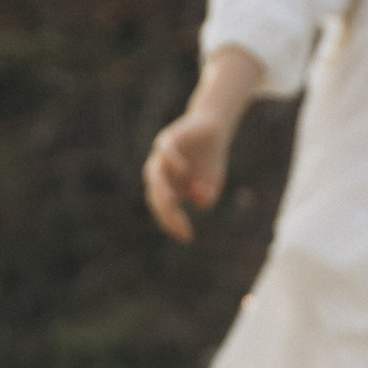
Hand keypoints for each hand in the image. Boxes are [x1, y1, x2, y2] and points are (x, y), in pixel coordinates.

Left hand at [144, 109, 228, 241]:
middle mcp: (159, 173)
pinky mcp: (169, 137)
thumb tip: (199, 200)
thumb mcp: (212, 185)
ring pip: (154, 174)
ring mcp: (162, 155)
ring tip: (170, 202)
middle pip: (155, 195)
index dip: (172, 224)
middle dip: (166, 212)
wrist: (213, 129)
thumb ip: (205, 196)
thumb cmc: (209, 160)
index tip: (187, 237)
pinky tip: (183, 170)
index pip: (163, 209)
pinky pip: (165, 149)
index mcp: (166, 187)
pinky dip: (172, 160)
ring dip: (161, 189)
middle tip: (180, 225)